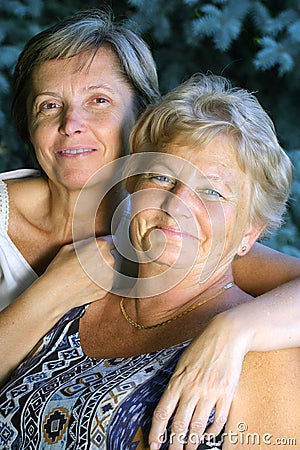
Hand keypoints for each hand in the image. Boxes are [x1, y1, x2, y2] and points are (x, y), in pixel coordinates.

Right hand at [41, 236, 115, 309]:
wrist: (55, 294)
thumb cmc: (59, 271)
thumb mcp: (68, 248)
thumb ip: (84, 242)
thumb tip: (90, 243)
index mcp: (100, 248)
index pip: (109, 241)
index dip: (100, 244)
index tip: (96, 247)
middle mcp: (108, 262)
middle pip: (109, 255)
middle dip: (100, 257)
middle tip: (85, 262)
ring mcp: (108, 277)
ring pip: (107, 269)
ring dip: (100, 270)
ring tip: (83, 274)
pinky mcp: (106, 289)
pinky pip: (104, 281)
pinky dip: (97, 281)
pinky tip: (84, 282)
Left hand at [148, 311, 252, 449]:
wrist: (226, 335)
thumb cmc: (202, 347)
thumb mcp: (182, 361)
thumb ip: (176, 382)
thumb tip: (168, 403)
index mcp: (177, 380)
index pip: (162, 412)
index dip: (156, 431)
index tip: (154, 444)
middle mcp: (192, 388)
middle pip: (179, 424)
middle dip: (174, 444)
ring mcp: (210, 392)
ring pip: (198, 426)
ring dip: (192, 442)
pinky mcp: (226, 394)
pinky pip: (218, 420)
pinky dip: (212, 432)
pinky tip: (208, 436)